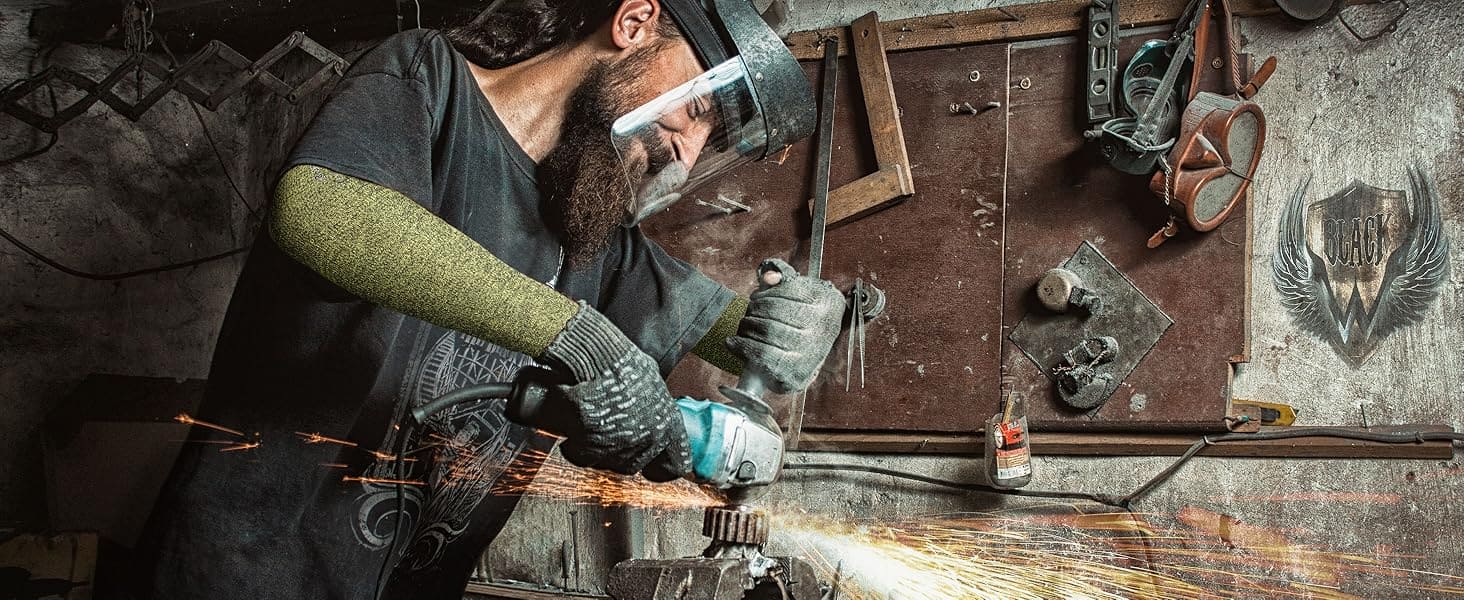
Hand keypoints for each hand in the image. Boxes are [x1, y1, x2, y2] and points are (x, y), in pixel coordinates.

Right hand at [541, 302, 690, 480]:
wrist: (594, 353)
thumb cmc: (621, 362)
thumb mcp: (652, 383)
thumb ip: (656, 411)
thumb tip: (654, 420)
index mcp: (669, 423)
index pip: (676, 464)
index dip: (662, 468)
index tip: (652, 469)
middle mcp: (649, 437)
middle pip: (633, 466)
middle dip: (619, 454)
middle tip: (608, 434)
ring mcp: (620, 443)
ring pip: (607, 463)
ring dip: (597, 450)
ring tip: (591, 425)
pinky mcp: (592, 443)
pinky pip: (582, 456)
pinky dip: (575, 446)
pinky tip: (575, 428)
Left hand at [726, 259, 845, 393]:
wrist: (809, 360)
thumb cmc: (801, 322)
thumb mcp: (799, 293)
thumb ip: (783, 276)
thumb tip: (768, 276)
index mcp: (827, 303)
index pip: (789, 289)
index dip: (766, 294)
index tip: (756, 298)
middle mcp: (823, 328)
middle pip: (775, 310)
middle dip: (754, 310)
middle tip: (749, 313)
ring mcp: (810, 354)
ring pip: (768, 331)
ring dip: (747, 326)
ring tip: (744, 327)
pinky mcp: (795, 374)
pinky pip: (763, 356)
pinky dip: (743, 347)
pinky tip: (734, 342)